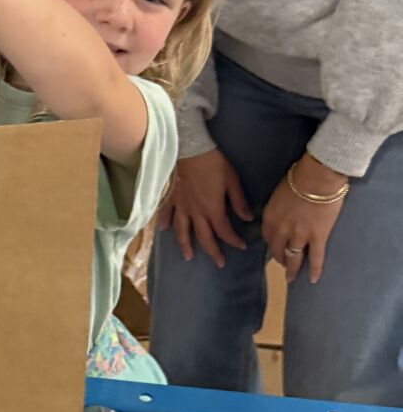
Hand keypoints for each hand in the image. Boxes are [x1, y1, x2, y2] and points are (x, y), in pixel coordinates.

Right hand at [160, 148, 252, 266]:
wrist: (190, 148)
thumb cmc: (213, 163)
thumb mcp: (231, 180)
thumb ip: (238, 201)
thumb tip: (247, 218)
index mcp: (212, 209)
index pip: (224, 231)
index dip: (233, 241)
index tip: (241, 247)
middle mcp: (196, 213)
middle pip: (204, 237)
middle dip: (213, 251)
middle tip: (219, 263)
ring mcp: (181, 207)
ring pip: (182, 231)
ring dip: (186, 245)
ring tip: (188, 256)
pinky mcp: (171, 199)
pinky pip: (166, 214)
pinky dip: (164, 223)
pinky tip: (164, 230)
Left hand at [261, 152, 347, 284]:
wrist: (317, 177)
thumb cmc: (298, 177)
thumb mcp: (279, 191)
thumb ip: (279, 205)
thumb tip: (283, 209)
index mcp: (270, 216)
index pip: (267, 236)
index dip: (271, 243)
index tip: (274, 247)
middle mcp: (281, 230)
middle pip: (277, 249)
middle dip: (279, 258)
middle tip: (282, 264)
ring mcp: (299, 236)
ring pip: (293, 257)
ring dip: (292, 268)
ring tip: (291, 277)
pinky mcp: (318, 238)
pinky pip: (316, 258)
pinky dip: (315, 270)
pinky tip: (313, 279)